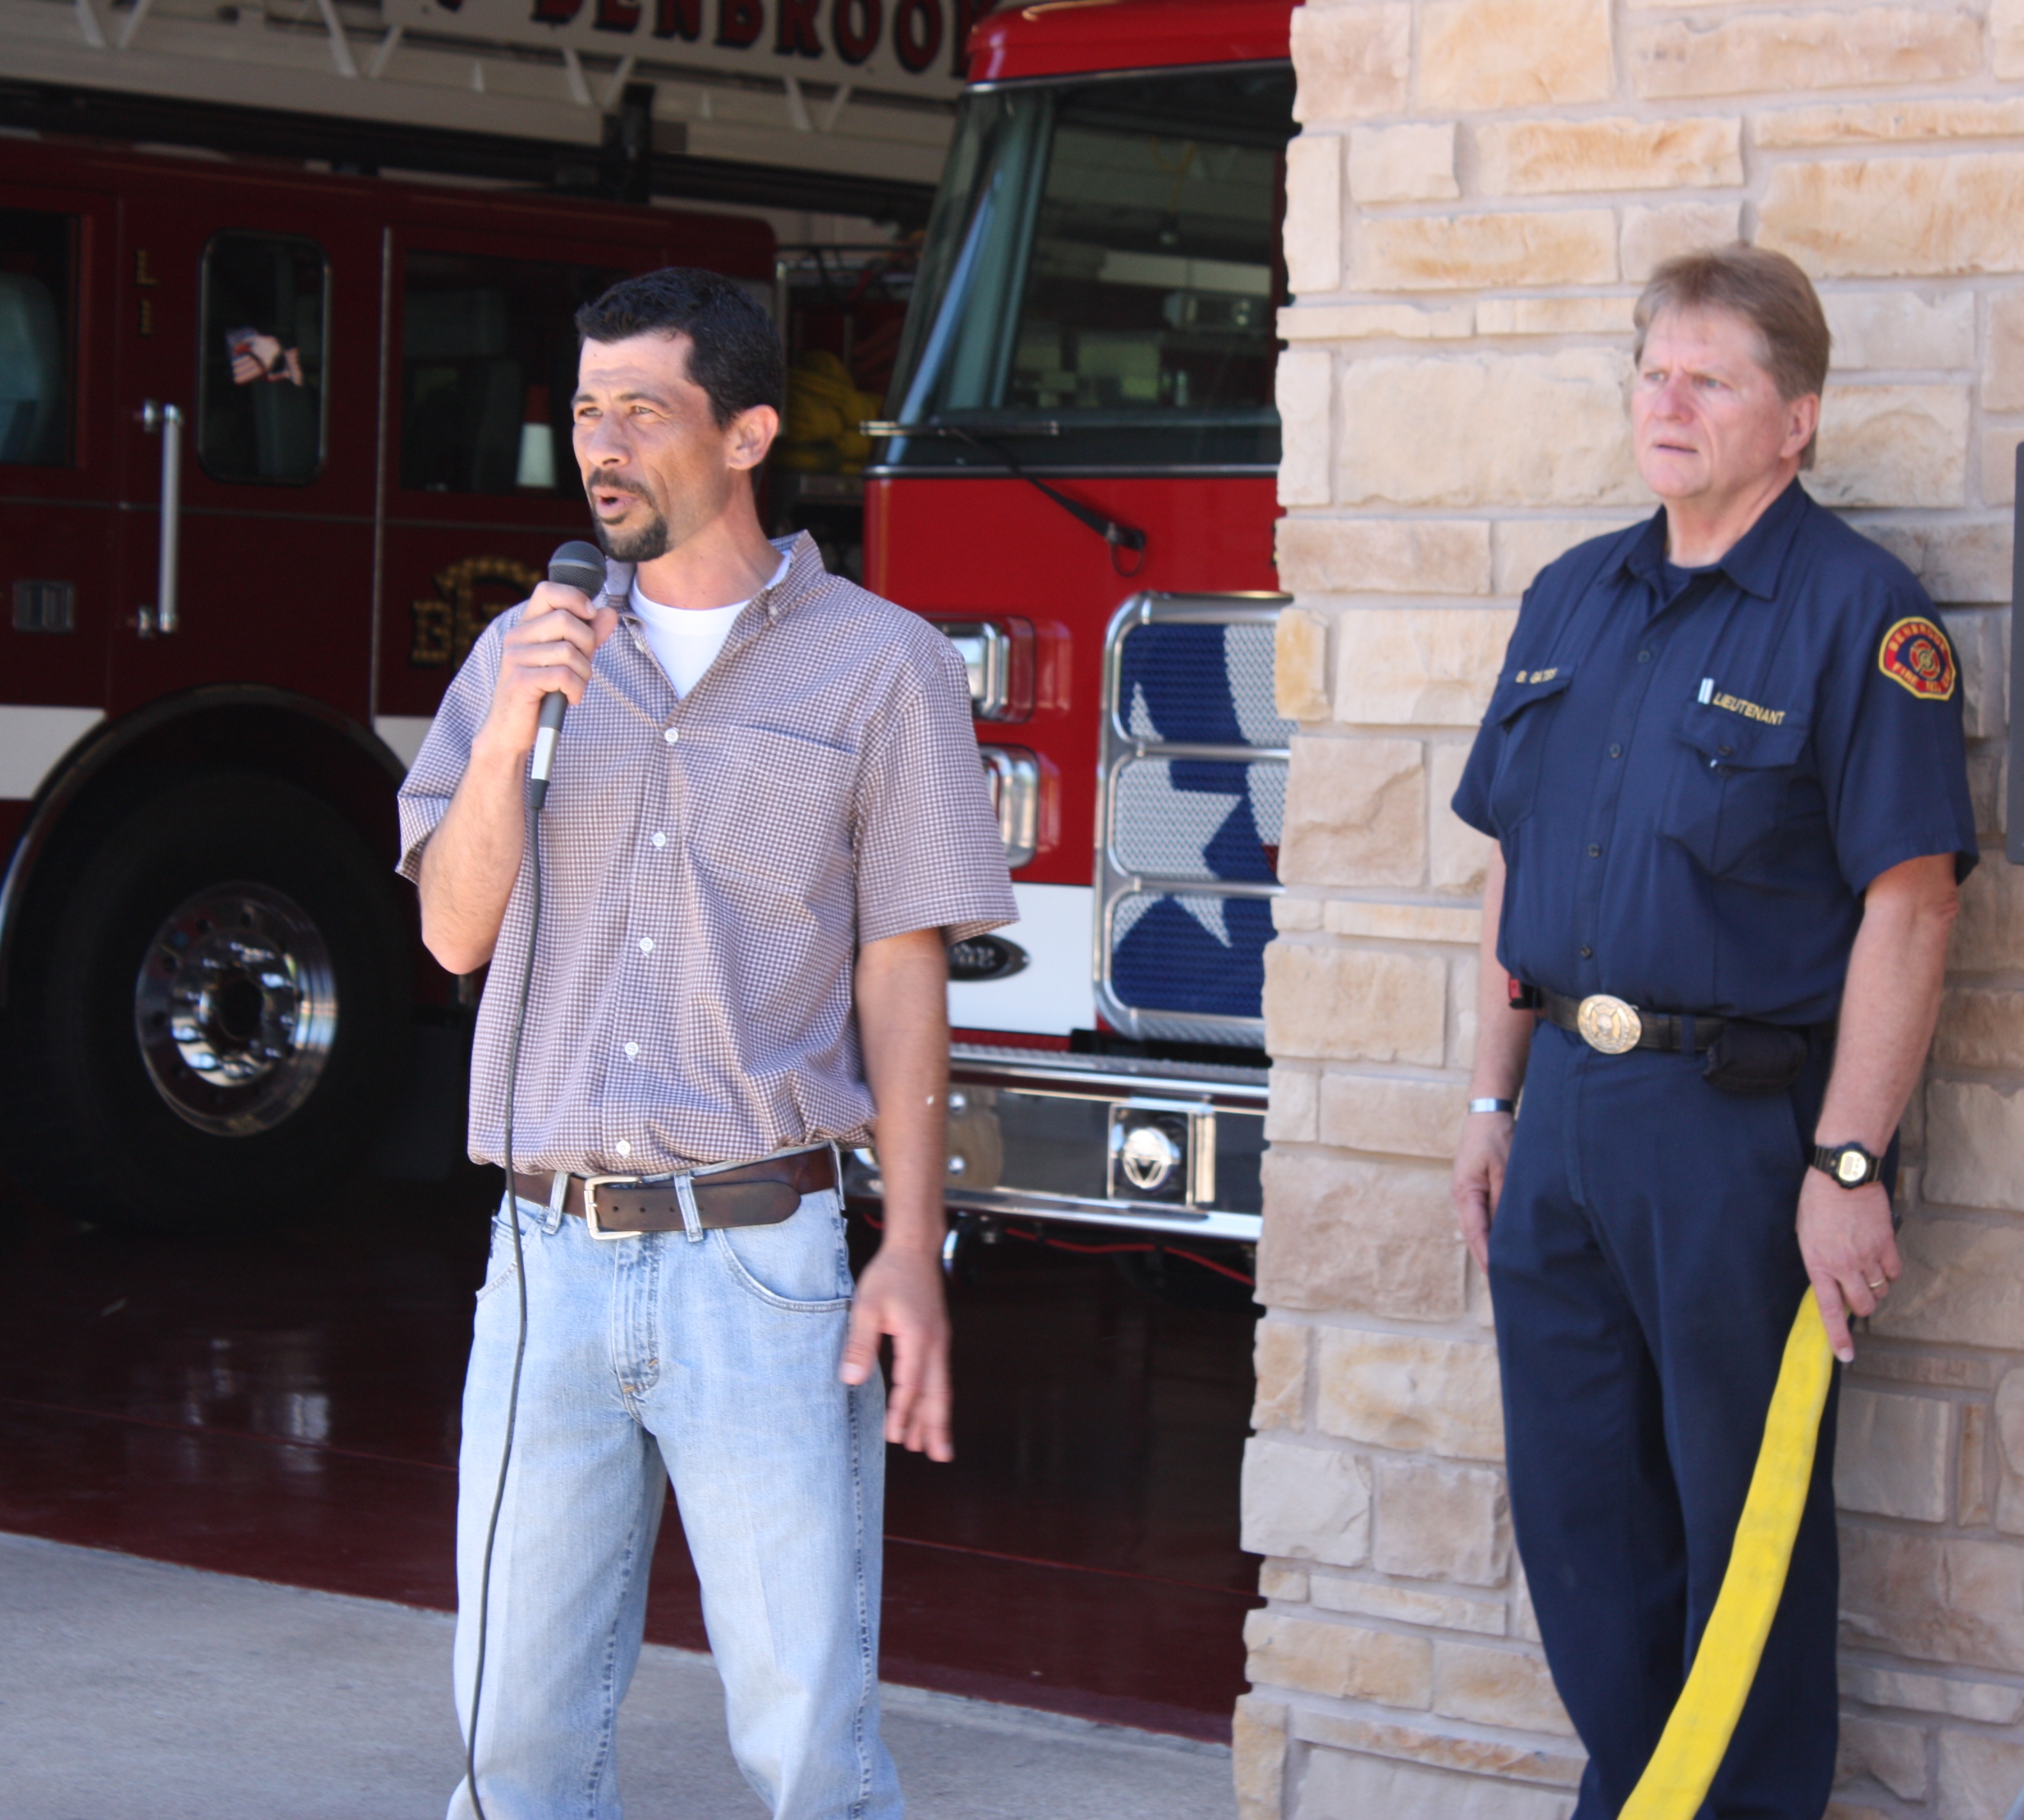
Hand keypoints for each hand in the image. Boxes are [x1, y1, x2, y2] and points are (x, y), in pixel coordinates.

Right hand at [480, 581, 619, 756]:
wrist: (511, 730)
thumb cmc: (541, 692)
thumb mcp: (569, 660)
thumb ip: (588, 635)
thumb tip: (609, 613)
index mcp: (527, 626)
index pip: (548, 591)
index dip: (575, 598)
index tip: (590, 616)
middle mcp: (517, 637)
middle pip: (566, 620)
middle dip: (588, 644)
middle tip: (583, 666)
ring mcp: (515, 658)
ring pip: (568, 651)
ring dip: (583, 673)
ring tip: (575, 686)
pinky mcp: (520, 681)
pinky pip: (562, 675)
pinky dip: (576, 689)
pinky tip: (571, 698)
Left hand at [841, 1243, 952, 1461]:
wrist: (914, 1248)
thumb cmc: (890, 1274)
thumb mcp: (866, 1306)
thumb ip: (860, 1343)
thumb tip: (851, 1378)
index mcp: (918, 1338)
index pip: (911, 1384)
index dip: (903, 1413)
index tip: (895, 1436)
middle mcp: (935, 1343)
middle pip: (938, 1393)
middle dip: (936, 1426)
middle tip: (937, 1456)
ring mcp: (940, 1341)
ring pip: (942, 1387)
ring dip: (939, 1417)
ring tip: (937, 1446)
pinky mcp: (938, 1338)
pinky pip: (940, 1375)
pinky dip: (938, 1397)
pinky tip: (932, 1409)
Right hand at [1451, 1111, 1513, 1273]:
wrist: (1488, 1110)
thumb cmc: (1497, 1137)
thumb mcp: (1505, 1169)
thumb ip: (1504, 1200)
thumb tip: (1506, 1230)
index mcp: (1465, 1192)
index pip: (1476, 1233)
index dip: (1487, 1256)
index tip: (1498, 1277)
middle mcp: (1462, 1195)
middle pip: (1474, 1234)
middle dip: (1487, 1257)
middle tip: (1504, 1282)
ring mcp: (1467, 1191)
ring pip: (1478, 1226)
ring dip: (1489, 1245)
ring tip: (1506, 1267)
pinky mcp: (1475, 1186)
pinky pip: (1482, 1215)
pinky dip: (1491, 1230)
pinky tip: (1503, 1240)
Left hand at [1796, 1170, 1899, 1362]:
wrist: (1842, 1176)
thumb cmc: (1816, 1202)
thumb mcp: (1805, 1234)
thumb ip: (1818, 1262)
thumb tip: (1831, 1283)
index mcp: (1818, 1264)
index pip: (1828, 1309)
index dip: (1838, 1336)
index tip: (1846, 1356)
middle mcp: (1844, 1265)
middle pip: (1863, 1306)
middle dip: (1861, 1307)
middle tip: (1856, 1294)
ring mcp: (1867, 1256)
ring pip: (1880, 1291)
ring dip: (1874, 1288)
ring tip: (1865, 1268)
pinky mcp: (1886, 1244)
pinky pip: (1894, 1272)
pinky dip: (1889, 1272)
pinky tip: (1880, 1259)